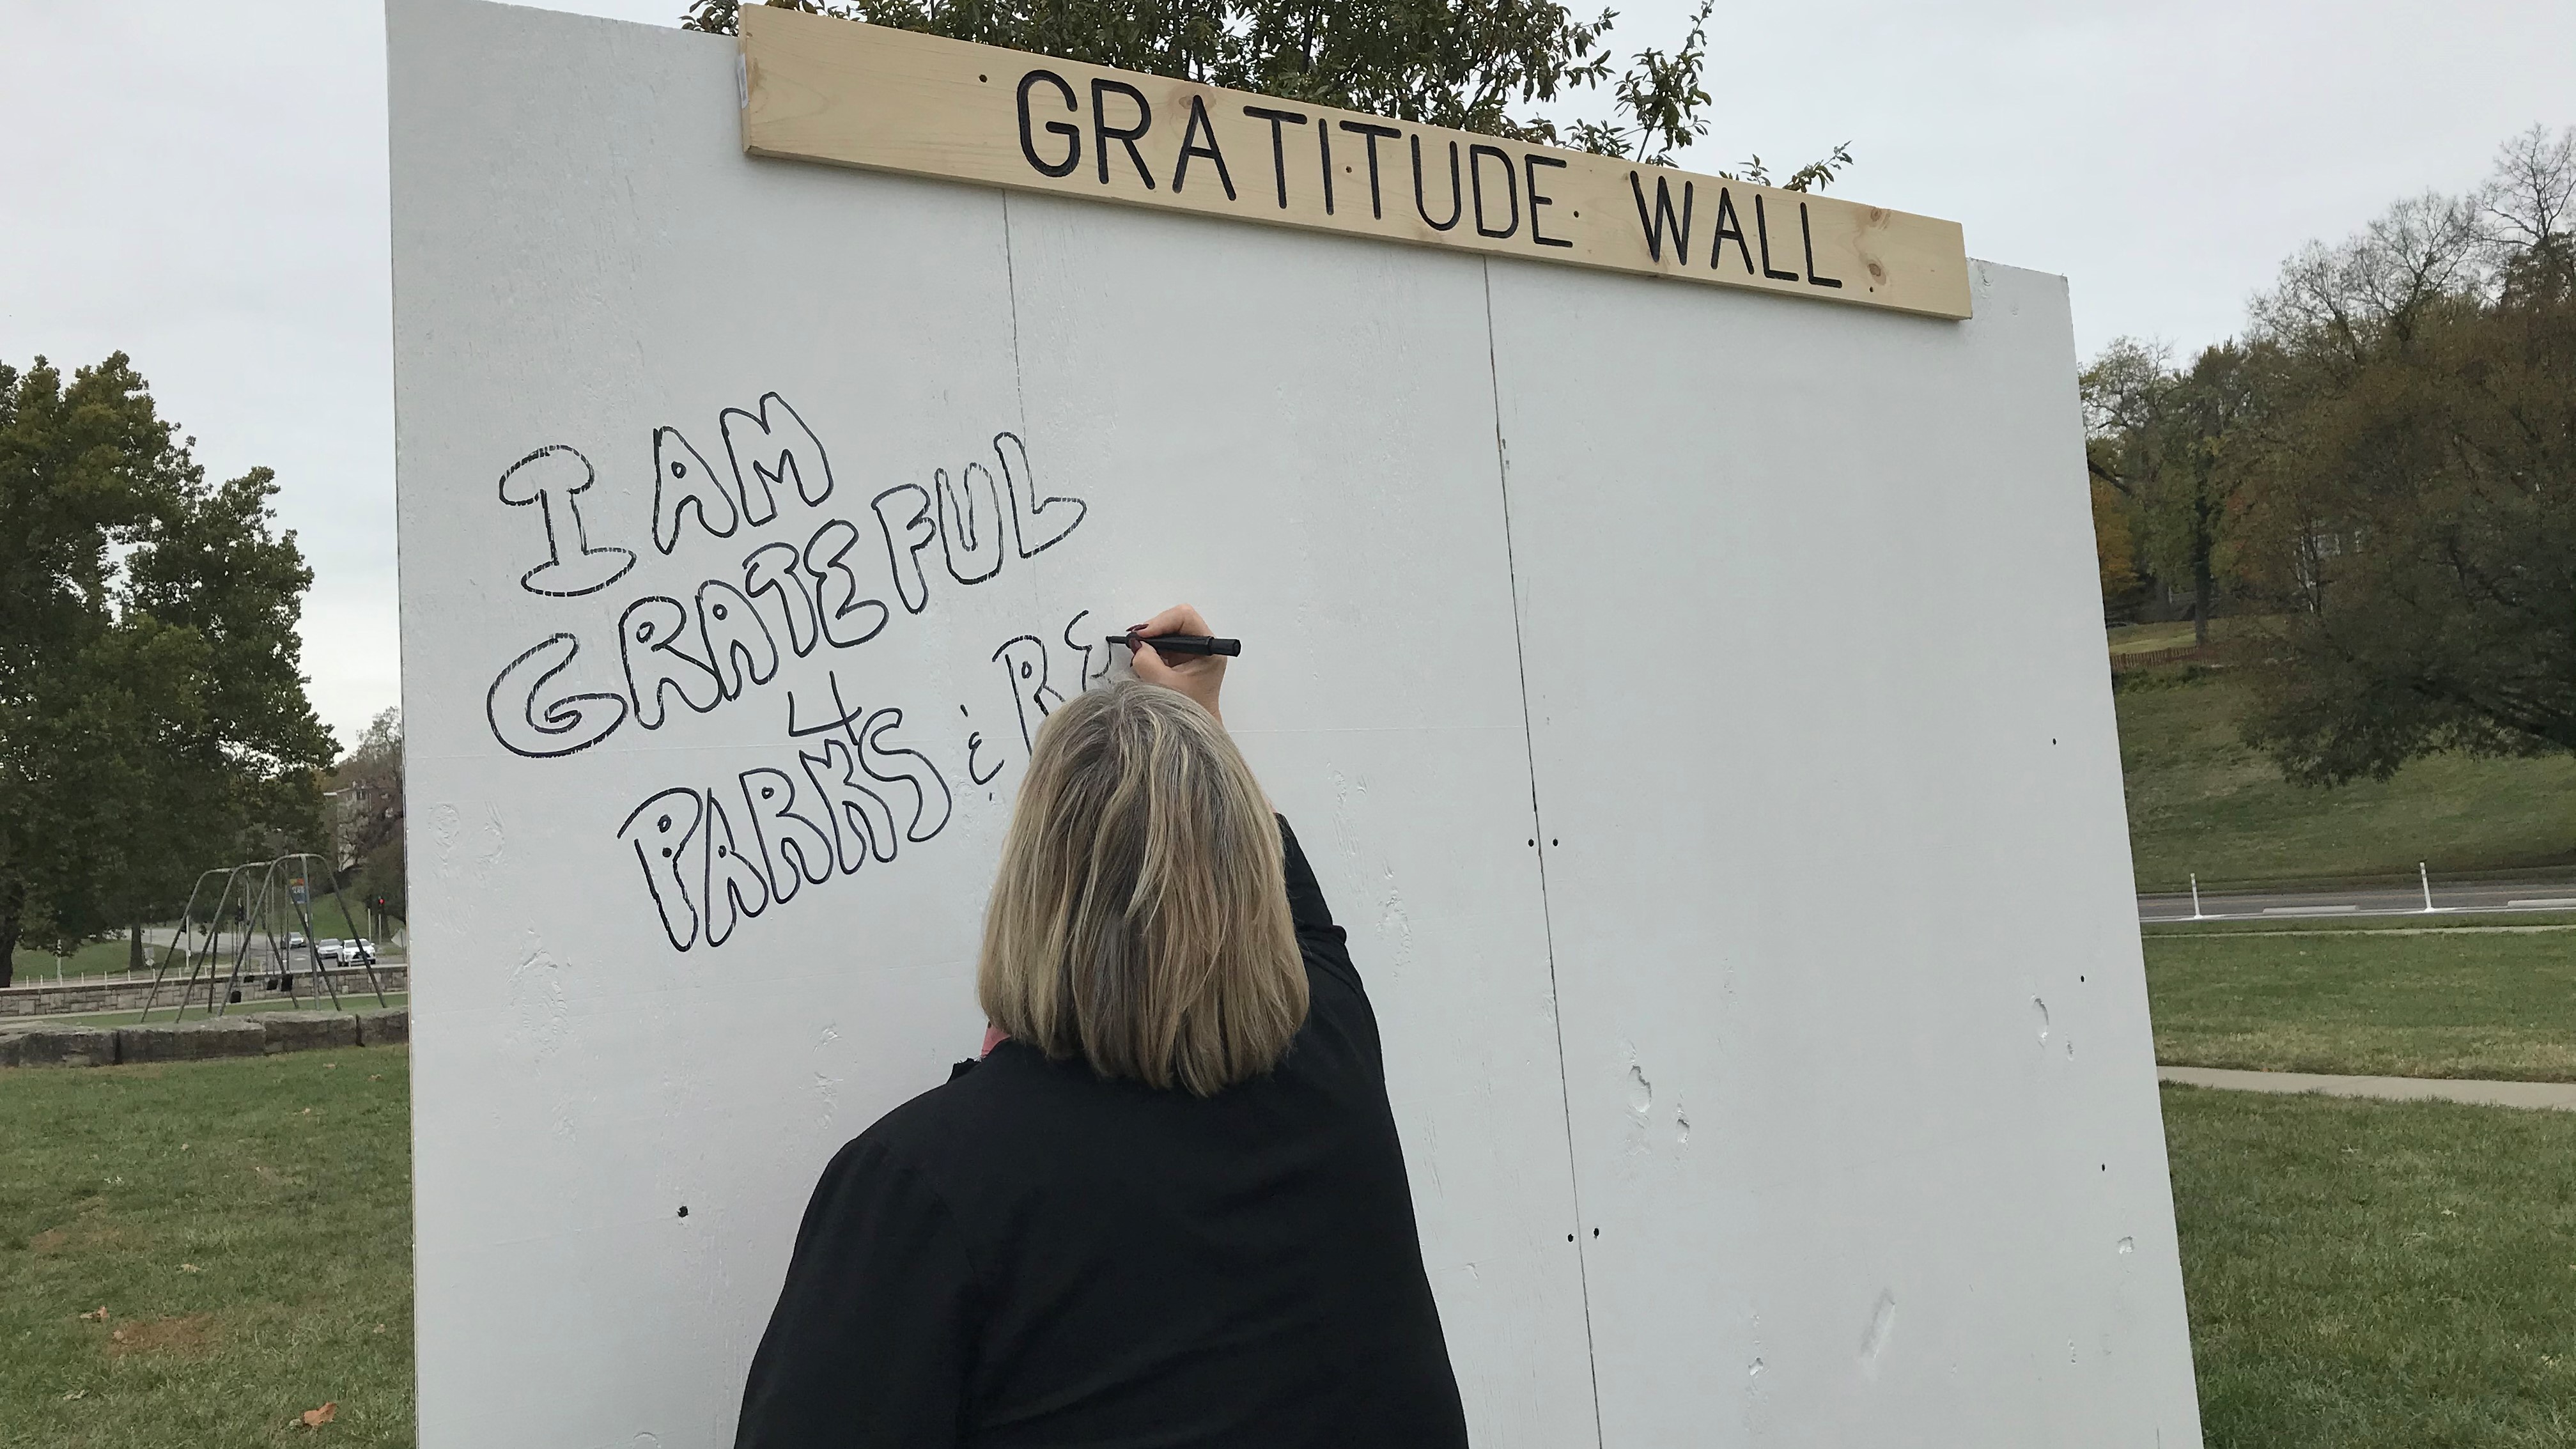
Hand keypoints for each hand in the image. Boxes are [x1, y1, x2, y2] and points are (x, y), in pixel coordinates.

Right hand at [1123, 603, 1225, 722]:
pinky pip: (1164, 642)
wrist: (1194, 732)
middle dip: (1153, 629)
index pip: (1185, 618)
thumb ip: (1147, 661)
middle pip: (1176, 620)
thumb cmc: (1187, 712)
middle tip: (1135, 641)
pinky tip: (1145, 658)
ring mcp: (1193, 651)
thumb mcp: (1163, 685)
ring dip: (1152, 639)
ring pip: (1168, 630)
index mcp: (1210, 650)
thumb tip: (1137, 644)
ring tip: (1139, 652)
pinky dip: (1152, 647)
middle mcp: (1204, 646)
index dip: (1160, 622)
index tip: (1142, 635)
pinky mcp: (1182, 657)